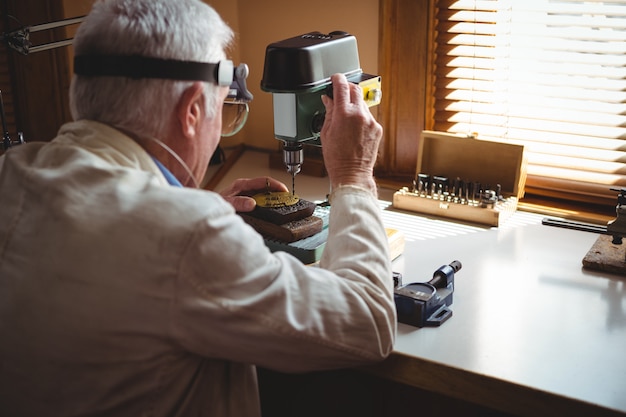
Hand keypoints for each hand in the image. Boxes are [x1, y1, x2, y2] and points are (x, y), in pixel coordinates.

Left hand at [219, 176, 288, 211]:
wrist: (206, 208)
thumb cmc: (215, 203)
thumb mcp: (226, 202)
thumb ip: (238, 203)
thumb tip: (252, 203)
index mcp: (242, 184)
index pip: (264, 181)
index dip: (276, 185)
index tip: (284, 191)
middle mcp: (245, 187)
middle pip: (267, 186)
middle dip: (278, 192)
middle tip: (287, 199)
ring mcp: (247, 193)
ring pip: (264, 193)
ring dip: (273, 198)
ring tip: (282, 204)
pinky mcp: (247, 200)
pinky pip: (261, 199)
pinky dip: (268, 203)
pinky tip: (271, 209)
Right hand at [320, 73, 382, 194]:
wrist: (352, 173)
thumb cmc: (337, 159)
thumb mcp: (326, 133)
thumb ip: (328, 113)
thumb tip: (328, 101)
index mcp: (344, 114)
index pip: (341, 86)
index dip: (337, 79)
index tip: (335, 79)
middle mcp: (359, 115)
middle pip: (355, 89)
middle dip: (347, 88)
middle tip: (341, 93)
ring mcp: (370, 121)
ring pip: (362, 103)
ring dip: (354, 105)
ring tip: (346, 118)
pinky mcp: (377, 129)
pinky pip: (368, 116)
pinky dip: (361, 118)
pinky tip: (354, 129)